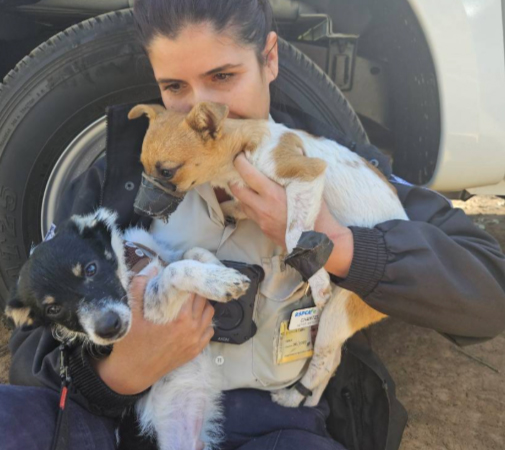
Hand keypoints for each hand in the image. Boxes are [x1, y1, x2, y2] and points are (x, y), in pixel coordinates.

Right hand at [92, 266, 214, 394]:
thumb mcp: (131, 312)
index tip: (185, 276)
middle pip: (205, 301)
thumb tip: (153, 267)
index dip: (191, 281)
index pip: (195, 291)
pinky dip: (205, 322)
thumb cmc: (131, 342)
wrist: (132, 373)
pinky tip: (194, 319)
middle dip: (197, 291)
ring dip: (203, 305)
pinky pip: (209, 331)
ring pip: (209, 315)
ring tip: (191, 300)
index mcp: (180, 318)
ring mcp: (196, 341)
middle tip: (187, 286)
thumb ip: (139, 286)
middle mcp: (193, 329)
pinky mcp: (195, 351)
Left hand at [229, 153, 352, 276]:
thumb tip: (295, 155)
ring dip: (243, 195)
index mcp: (272, 194)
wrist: (318, 241)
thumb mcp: (308, 188)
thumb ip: (295, 174)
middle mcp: (262, 207)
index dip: (240, 163)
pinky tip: (260, 203)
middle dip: (235, 179)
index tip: (240, 155)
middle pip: (236, 190)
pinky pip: (251, 215)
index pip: (248, 174)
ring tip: (250, 187)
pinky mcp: (263, 230)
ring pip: (241, 204)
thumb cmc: (316, 212)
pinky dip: (251, 206)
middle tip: (240, 172)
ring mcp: (261, 220)